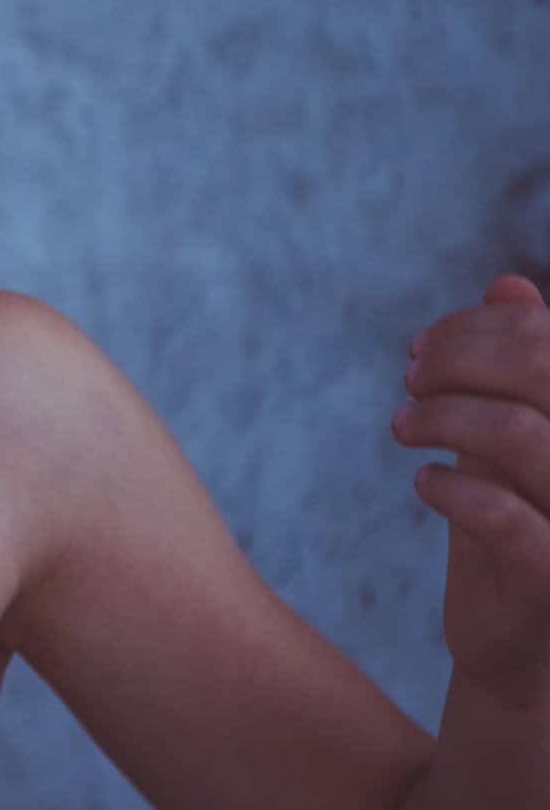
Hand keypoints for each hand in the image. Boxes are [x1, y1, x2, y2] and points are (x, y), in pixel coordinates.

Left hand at [395, 272, 549, 710]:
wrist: (519, 654)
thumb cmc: (518, 533)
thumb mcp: (510, 443)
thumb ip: (517, 369)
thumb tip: (509, 285)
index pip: (547, 342)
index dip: (480, 329)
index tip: (419, 345)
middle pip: (542, 372)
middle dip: (458, 360)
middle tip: (408, 379)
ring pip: (522, 433)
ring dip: (443, 416)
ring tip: (404, 426)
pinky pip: (507, 519)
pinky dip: (452, 489)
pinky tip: (424, 484)